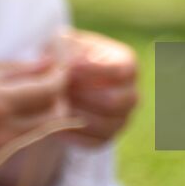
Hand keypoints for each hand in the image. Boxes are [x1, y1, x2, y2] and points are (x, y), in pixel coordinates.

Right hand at [0, 59, 69, 183]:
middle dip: (59, 97)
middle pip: (54, 118)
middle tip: (51, 80)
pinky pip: (25, 145)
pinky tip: (18, 113)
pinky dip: (32, 129)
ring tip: (36, 95)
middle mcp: (1, 133)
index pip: (47, 91)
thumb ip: (13, 69)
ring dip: (48, 114)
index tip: (60, 65)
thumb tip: (47, 63)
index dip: (60, 76)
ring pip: (44, 134)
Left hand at [54, 29, 138, 145]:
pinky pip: (93, 143)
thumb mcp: (67, 42)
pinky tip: (53, 122)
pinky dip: (72, 135)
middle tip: (58, 89)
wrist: (63, 79)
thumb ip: (67, 49)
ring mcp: (122, 119)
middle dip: (82, 96)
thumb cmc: (67, 54)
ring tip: (54, 103)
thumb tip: (67, 66)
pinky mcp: (107, 138)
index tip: (68, 68)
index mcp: (127, 64)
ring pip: (103, 125)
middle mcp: (131, 94)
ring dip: (75, 115)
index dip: (94, 71)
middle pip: (113, 102)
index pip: (120, 71)